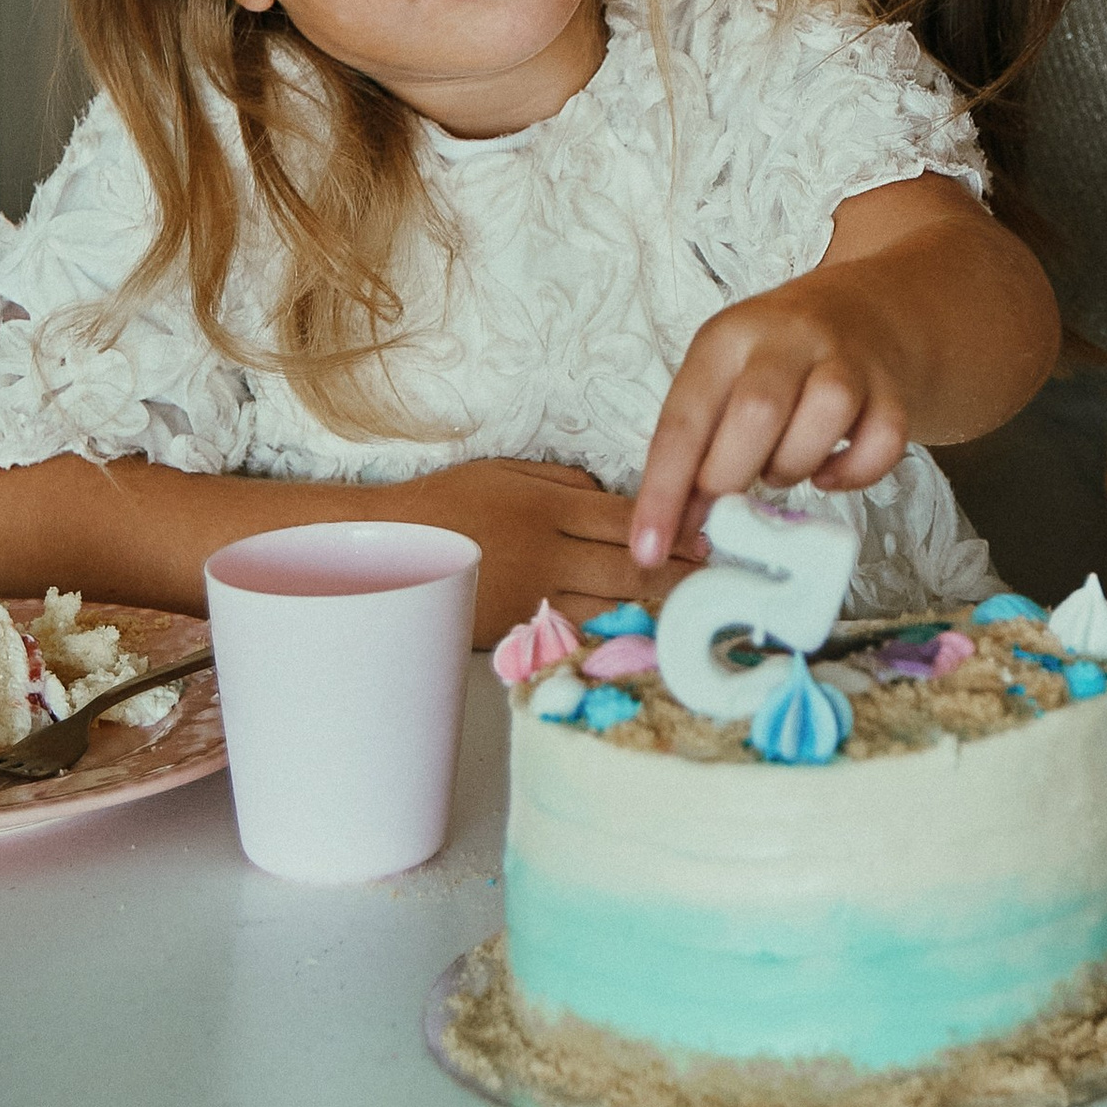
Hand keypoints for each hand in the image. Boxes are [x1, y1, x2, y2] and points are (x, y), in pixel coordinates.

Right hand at [367, 460, 703, 648]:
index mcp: (549, 509)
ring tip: (696, 608)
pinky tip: (641, 634)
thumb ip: (570, 486)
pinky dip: (612, 633)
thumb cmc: (451, 501)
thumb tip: (623, 502)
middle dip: (679, 572)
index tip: (711, 533)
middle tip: (719, 576)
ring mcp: (533, 600)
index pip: (627, 520)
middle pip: (629, 567)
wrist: (387, 547)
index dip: (675, 527)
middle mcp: (548, 556)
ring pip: (611, 608)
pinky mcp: (518, 632)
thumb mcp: (512, 472)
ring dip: (656, 608)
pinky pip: (577, 634)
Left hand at [629, 272, 911, 570]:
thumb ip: (696, 451)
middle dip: (730, 478)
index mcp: (727, 337)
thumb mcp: (720, 383)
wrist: (862, 312)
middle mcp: (788, 338)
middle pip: (757, 411)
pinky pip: (884, 438)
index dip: (664, 491)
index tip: (648, 551)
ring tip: (779, 470)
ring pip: (828, 411)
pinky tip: (829, 472)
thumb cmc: (771, 363)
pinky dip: (855, 472)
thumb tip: (673, 536)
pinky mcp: (892, 387)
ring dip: (794, 465)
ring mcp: (847, 358)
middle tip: (722, 508)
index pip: (685, 418)